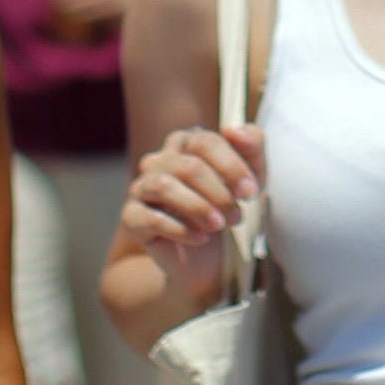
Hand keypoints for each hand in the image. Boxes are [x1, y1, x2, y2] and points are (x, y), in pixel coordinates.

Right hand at [121, 121, 267, 284]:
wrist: (209, 255)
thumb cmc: (228, 205)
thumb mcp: (250, 177)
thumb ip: (252, 145)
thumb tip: (232, 129)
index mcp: (185, 142)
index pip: (205, 143)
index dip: (231, 167)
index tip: (251, 192)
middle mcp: (159, 160)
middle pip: (188, 166)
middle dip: (219, 193)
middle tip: (236, 216)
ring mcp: (141, 187)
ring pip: (163, 186)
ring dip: (198, 207)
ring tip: (218, 226)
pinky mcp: (132, 217)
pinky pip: (149, 217)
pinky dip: (179, 229)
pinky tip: (201, 238)